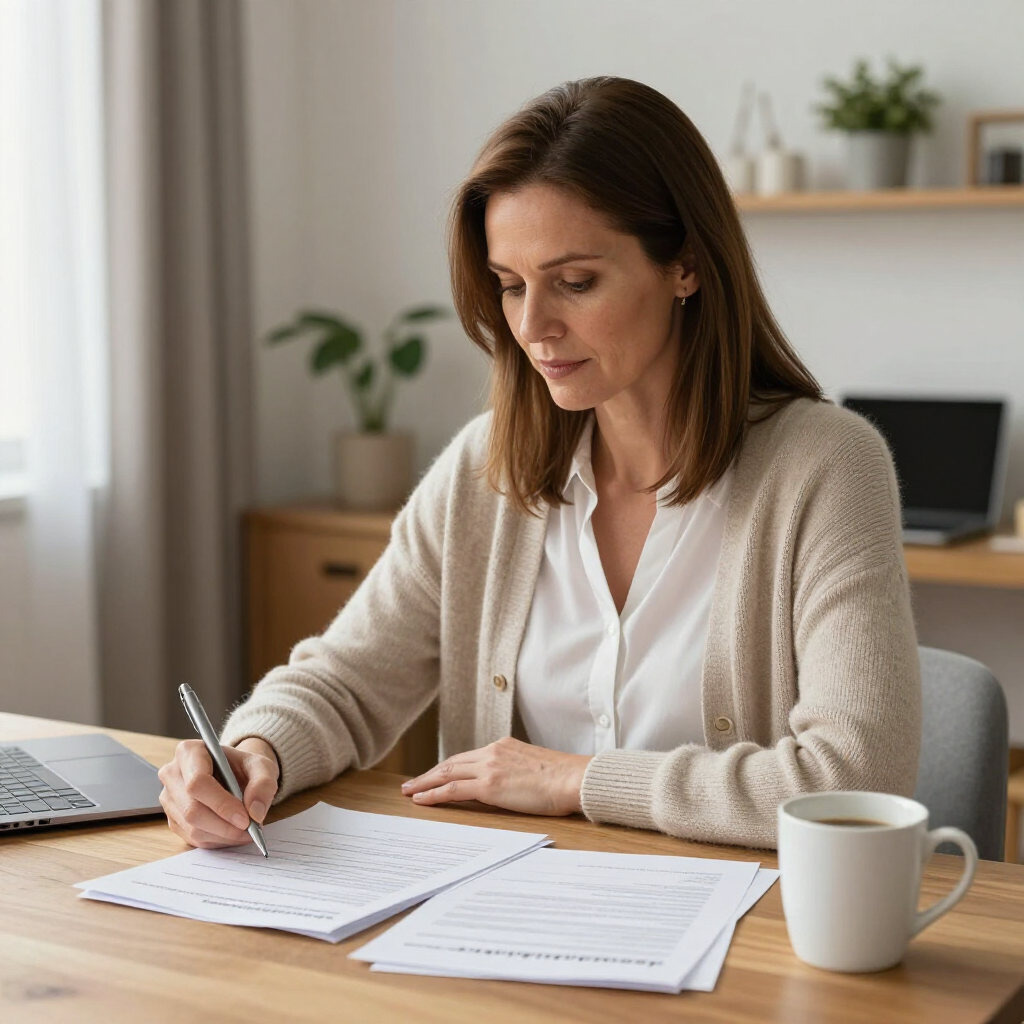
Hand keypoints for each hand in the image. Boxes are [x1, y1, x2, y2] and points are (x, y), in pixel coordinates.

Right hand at [158, 737, 279, 848]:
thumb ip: (263, 784)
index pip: (198, 783)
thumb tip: (255, 812)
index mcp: (189, 752)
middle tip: (250, 830)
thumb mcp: (262, 766)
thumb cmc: (244, 767)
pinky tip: (232, 833)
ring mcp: (169, 798)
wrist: (235, 774)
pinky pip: (192, 838)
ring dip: (222, 835)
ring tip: (246, 832)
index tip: (245, 819)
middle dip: (224, 825)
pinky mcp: (173, 818)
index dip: (221, 804)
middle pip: (192, 810)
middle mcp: (172, 774)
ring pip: (192, 828)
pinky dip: (216, 840)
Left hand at [401, 737, 590, 816]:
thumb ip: (516, 770)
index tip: (436, 774)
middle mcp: (493, 752)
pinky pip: (453, 789)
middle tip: (411, 783)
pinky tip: (422, 799)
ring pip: (447, 773)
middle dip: (429, 774)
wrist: (573, 778)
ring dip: (425, 783)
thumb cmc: (563, 778)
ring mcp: (489, 767)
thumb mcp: (534, 766)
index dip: (448, 767)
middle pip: (452, 762)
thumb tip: (510, 784)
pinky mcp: (489, 785)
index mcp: (503, 746)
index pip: (468, 757)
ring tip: (409, 792)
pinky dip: (434, 794)